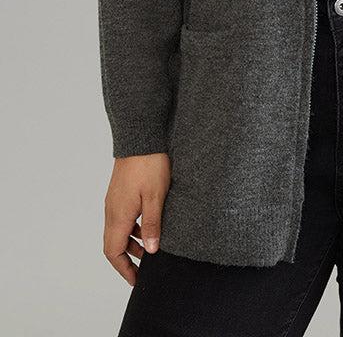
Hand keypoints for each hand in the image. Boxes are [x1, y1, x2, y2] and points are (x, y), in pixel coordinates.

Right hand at [103, 153, 170, 285]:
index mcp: (118, 215)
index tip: (136, 280)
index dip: (123, 269)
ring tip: (151, 249)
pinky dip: (133, 228)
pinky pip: (122, 218)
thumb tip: (151, 251)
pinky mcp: (120, 192)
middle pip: (113, 243)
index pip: (113, 252)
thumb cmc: (149, 165)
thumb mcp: (155, 198)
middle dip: (127, 259)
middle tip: (144, 270)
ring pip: (118, 230)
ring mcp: (114, 201)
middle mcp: (112, 211)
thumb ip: (152, 225)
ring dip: (132, 243)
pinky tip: (148, 226)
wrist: (140, 138)